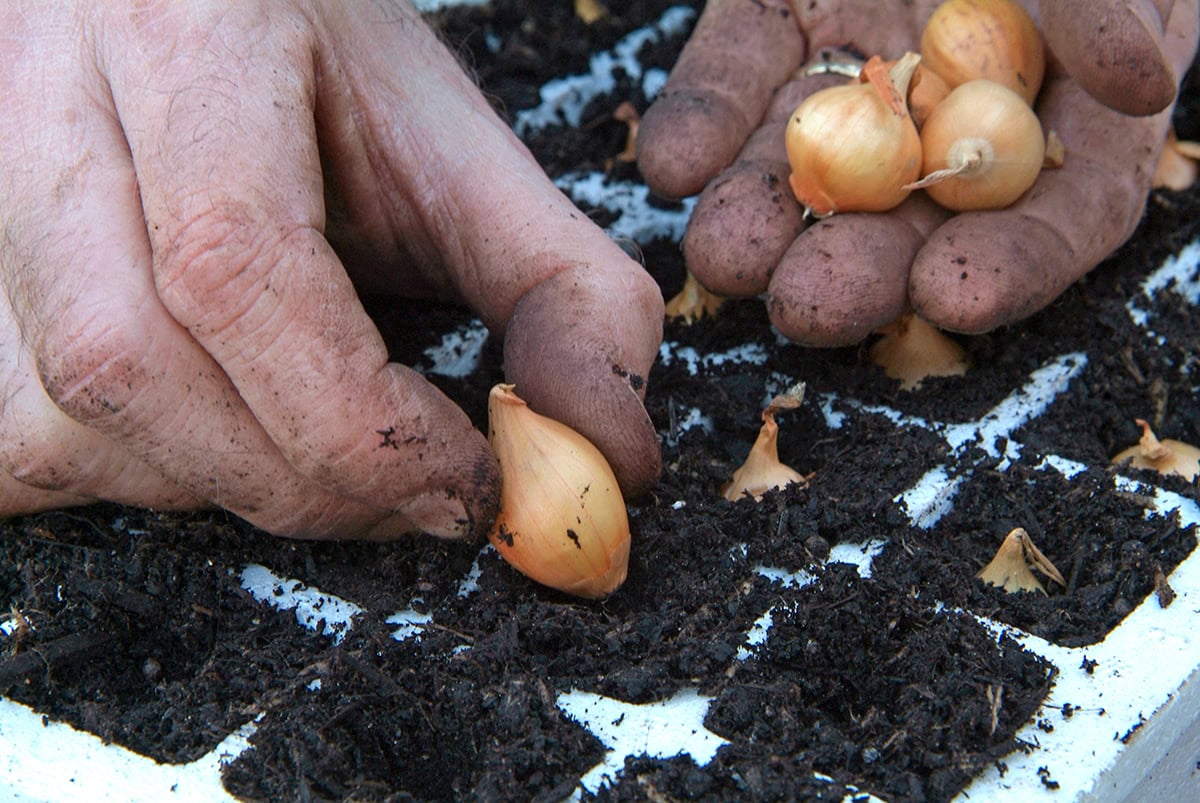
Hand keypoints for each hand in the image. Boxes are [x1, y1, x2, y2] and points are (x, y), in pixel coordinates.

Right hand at [0, 1, 662, 538]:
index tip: (470, 484)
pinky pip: (5, 437)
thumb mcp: (461, 148)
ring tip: (323, 452)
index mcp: (190, 38)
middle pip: (130, 363)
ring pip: (56, 418)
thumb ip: (560, 291)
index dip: (361, 421)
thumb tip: (611, 463)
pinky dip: (130, 479)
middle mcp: (41, 101)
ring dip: (223, 483)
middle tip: (415, 493)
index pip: (235, 264)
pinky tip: (217, 441)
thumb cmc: (324, 65)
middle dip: (303, 475)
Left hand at [636, 0, 1198, 344]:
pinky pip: (729, 84)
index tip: (956, 298)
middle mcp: (945, 125)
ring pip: (803, 170)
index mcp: (1056, 120)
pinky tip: (670, 164)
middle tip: (811, 306)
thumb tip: (1142, 89)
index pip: (1052, 220)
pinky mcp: (773, 28)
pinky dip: (697, 127)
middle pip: (906, 224)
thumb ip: (1108, 13)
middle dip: (855, 271)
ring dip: (758, 220)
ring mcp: (852, 80)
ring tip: (723, 256)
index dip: (1010, 268)